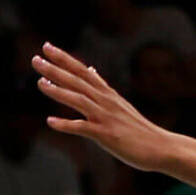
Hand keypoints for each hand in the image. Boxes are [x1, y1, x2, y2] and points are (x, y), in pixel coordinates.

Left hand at [32, 43, 180, 173]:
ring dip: (58, 91)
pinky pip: (82, 128)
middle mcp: (105, 101)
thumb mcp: (119, 103)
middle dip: (55, 69)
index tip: (47, 47)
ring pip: (78, 99)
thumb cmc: (137, 129)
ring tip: (39, 83)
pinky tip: (50, 121)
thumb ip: (102, 88)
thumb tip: (91, 70)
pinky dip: (66, 124)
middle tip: (35, 58)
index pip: (82, 70)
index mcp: (107, 93)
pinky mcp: (106, 134)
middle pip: (77, 80)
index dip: (64, 58)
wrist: (160, 147)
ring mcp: (105, 117)